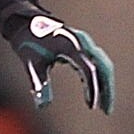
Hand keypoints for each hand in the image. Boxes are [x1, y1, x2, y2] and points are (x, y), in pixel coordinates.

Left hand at [1, 1, 115, 111]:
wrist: (25, 22)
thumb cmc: (28, 42)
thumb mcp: (31, 64)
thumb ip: (39, 85)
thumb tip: (43, 106)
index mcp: (71, 45)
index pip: (89, 69)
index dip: (93, 89)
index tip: (92, 107)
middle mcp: (82, 42)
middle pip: (103, 67)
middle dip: (107, 89)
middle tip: (107, 111)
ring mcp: (84, 42)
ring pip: (103, 64)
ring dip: (106, 85)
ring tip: (105, 106)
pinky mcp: (82, 46)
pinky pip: (97, 63)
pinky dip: (100, 78)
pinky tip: (96, 93)